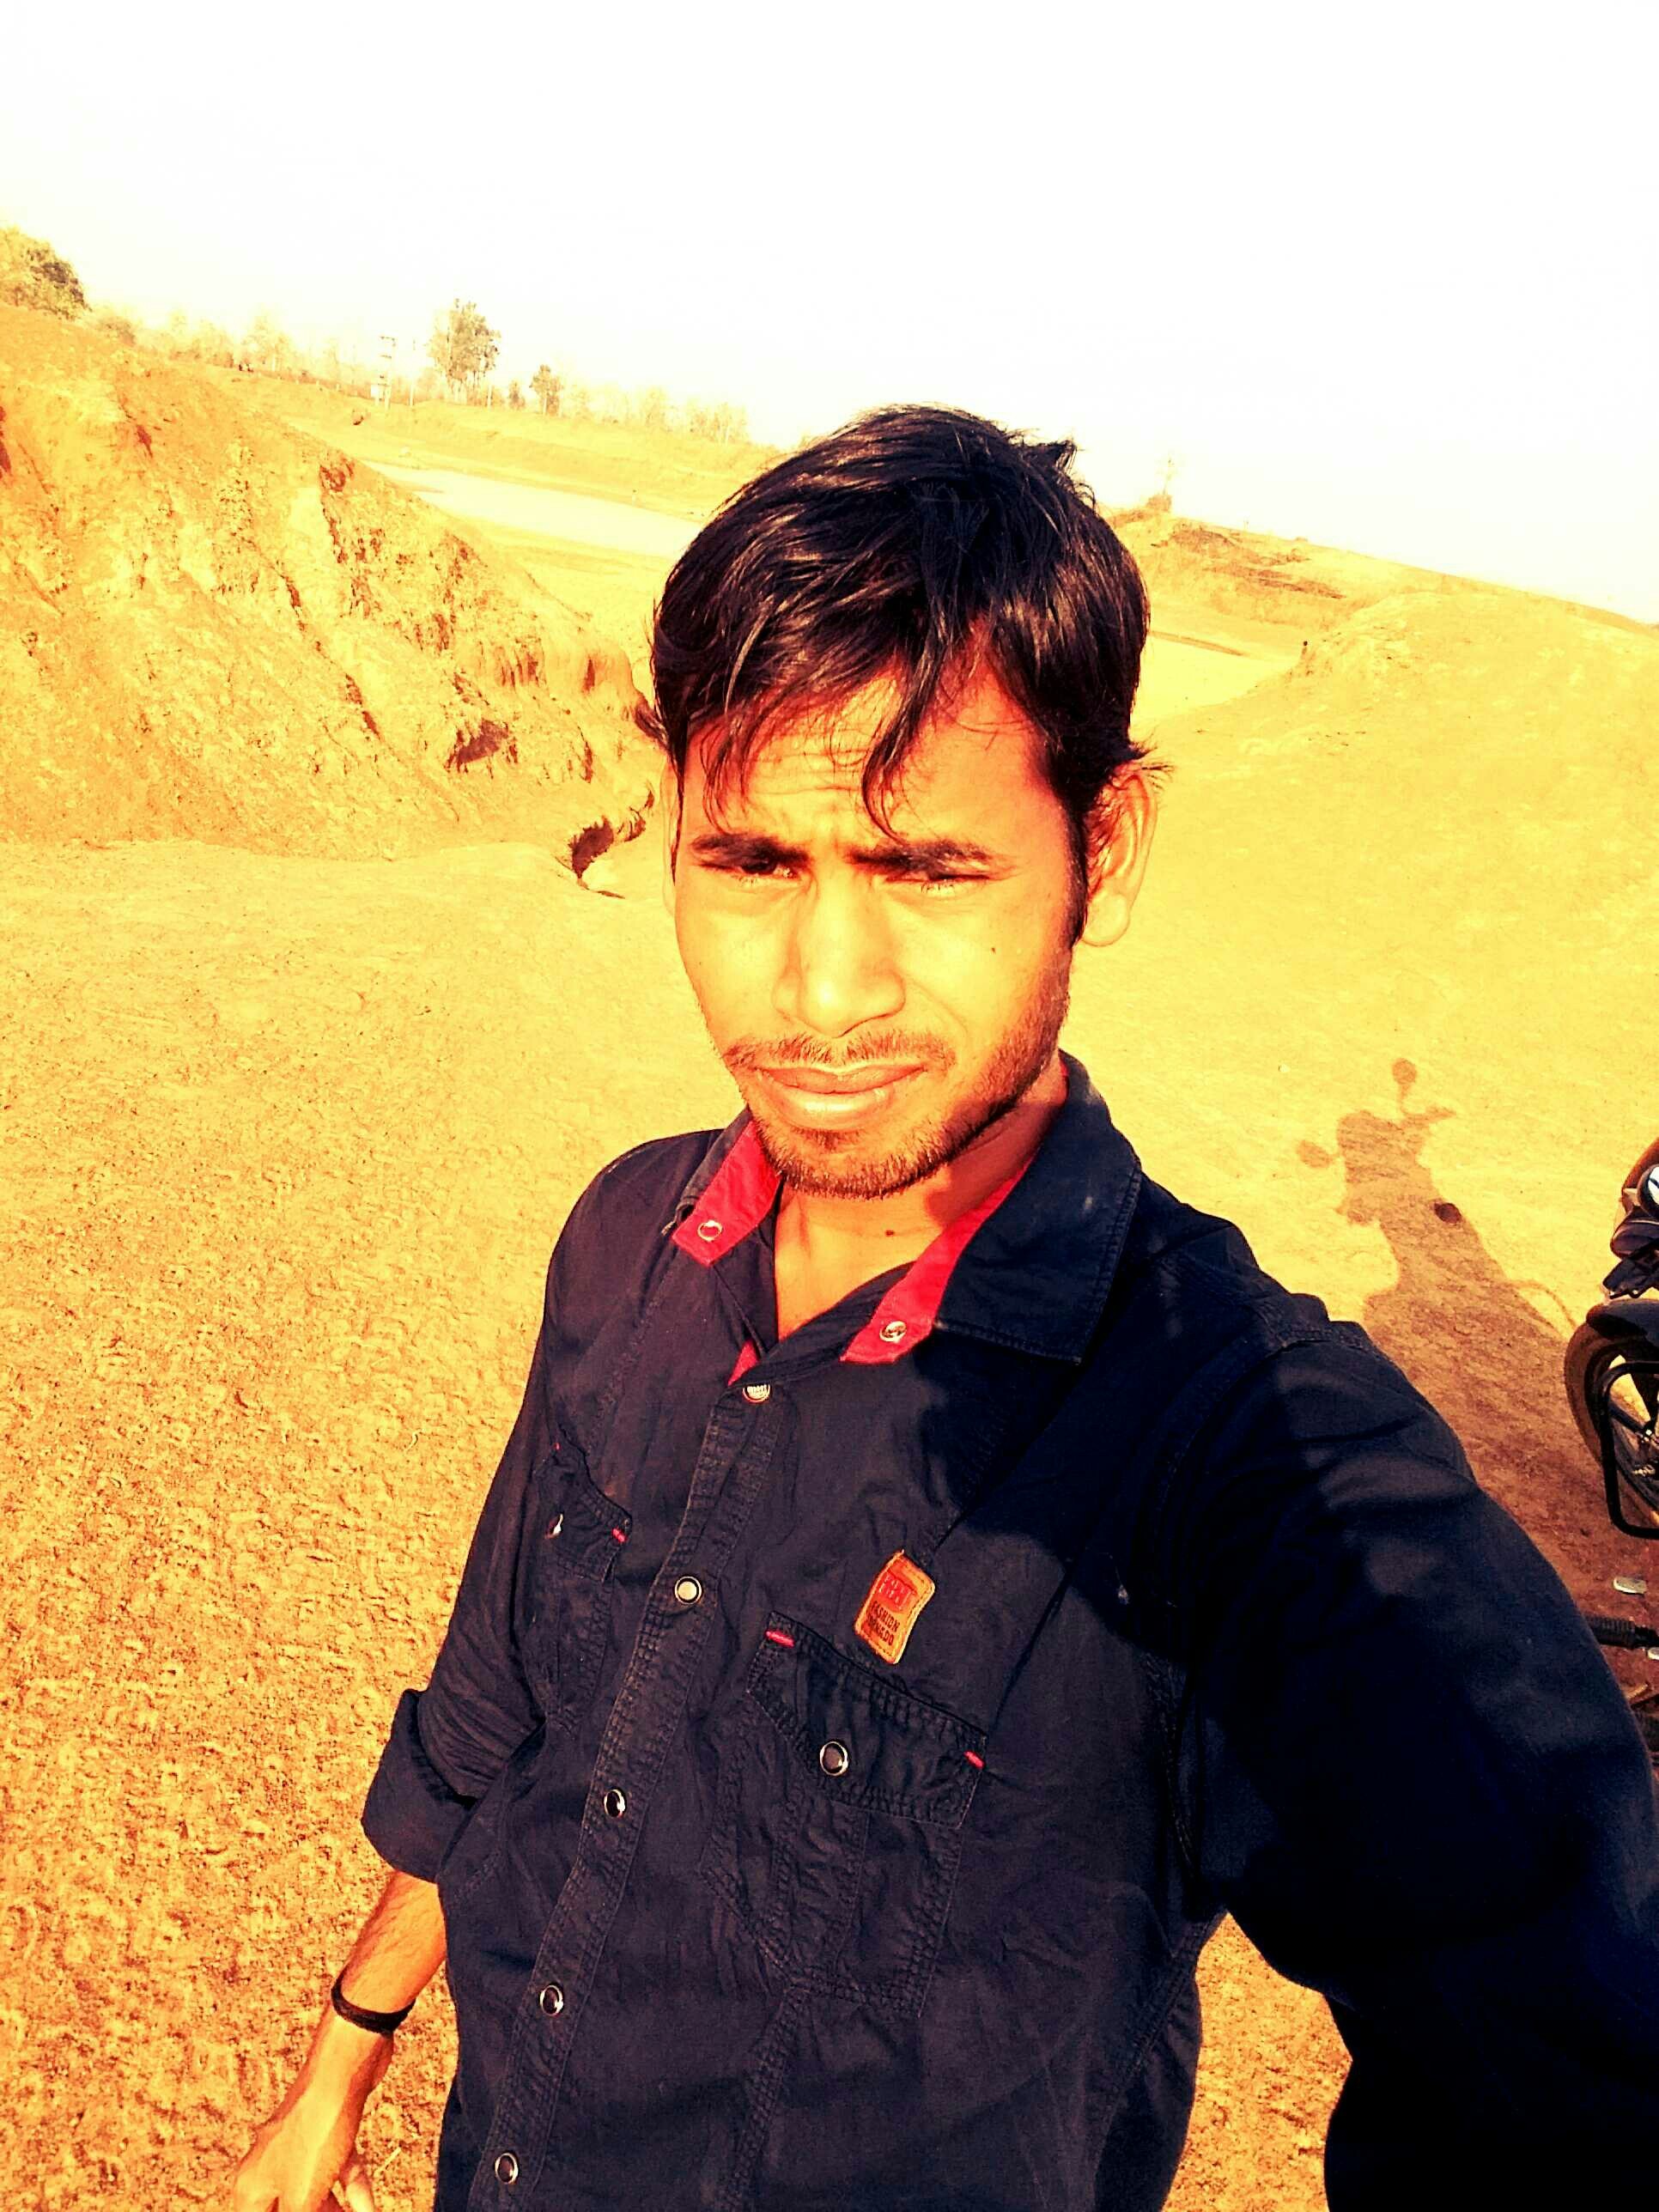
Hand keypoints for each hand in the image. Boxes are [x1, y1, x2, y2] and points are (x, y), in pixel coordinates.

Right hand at [230, 2035, 391, 2211]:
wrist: (344, 2067)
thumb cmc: (316, 2133)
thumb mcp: (303, 2198)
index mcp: (250, 2186)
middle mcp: (267, 2165)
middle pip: (286, 2209)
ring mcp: (297, 2145)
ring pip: (315, 2192)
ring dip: (334, 2210)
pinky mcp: (325, 2130)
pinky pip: (337, 2168)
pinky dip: (353, 2189)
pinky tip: (369, 2208)